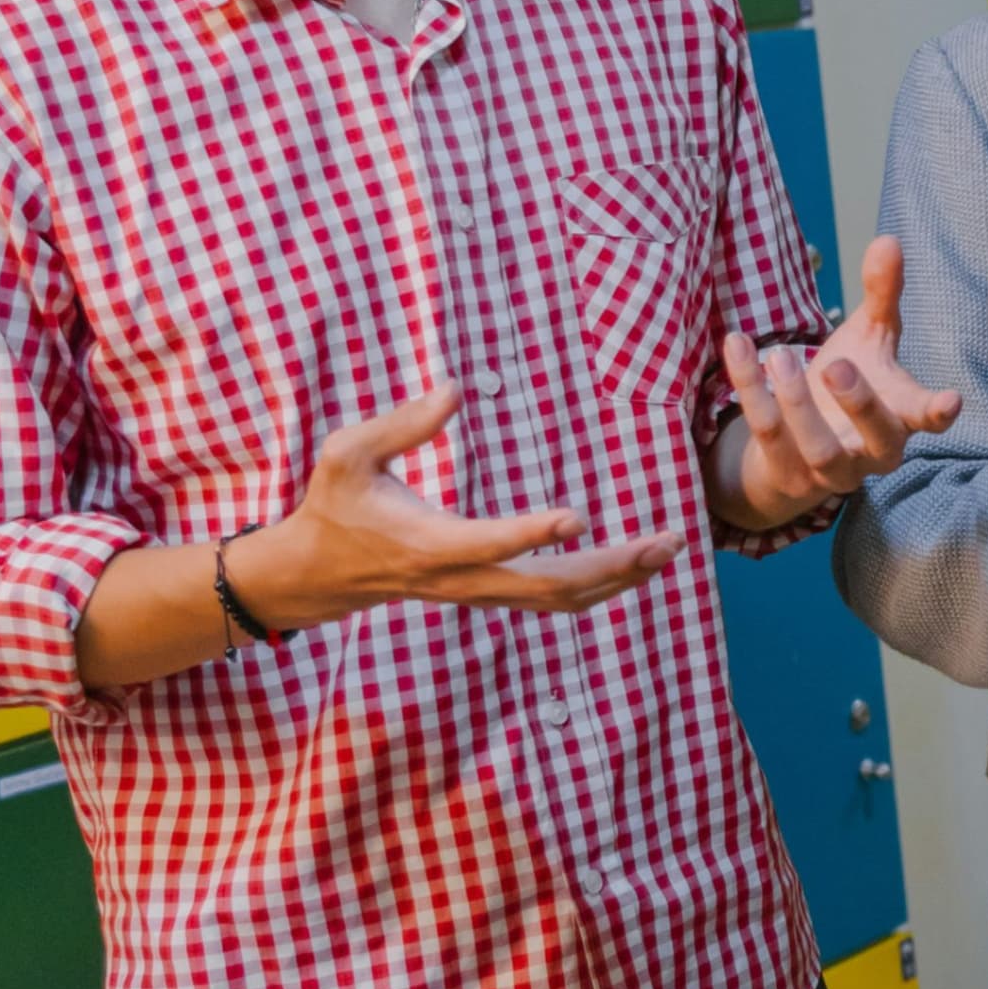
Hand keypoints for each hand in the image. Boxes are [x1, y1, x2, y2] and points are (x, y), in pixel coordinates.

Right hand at [236, 386, 683, 627]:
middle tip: (664, 542)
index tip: (578, 516)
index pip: (488, 543)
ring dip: (618, 578)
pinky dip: (599, 586)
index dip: (532, 533)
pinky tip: (636, 564)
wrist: (320, 573)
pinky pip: (552, 601)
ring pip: (558, 601)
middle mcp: (460, 578)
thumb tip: (456, 387)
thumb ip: (400, 423)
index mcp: (428, 543)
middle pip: (546, 587)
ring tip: (667, 548)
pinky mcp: (488, 594)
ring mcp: (478, 593)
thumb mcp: (346, 453)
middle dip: (610, 567)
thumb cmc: (335, 504)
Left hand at [717, 235, 964, 530]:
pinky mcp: (788, 475)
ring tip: (782, 356)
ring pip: (820, 449)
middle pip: (879, 439)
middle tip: (836, 364)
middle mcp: (873, 451)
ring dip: (799, 404)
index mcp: (901, 416)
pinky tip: (739, 346)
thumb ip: (882, 294)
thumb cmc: (845, 388)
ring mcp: (831, 471)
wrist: (795, 452)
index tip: (950, 400)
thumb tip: (889, 240)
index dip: (939, 411)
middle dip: (860, 403)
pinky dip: (751, 390)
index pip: (927, 417)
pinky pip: (767, 435)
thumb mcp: (867, 338)